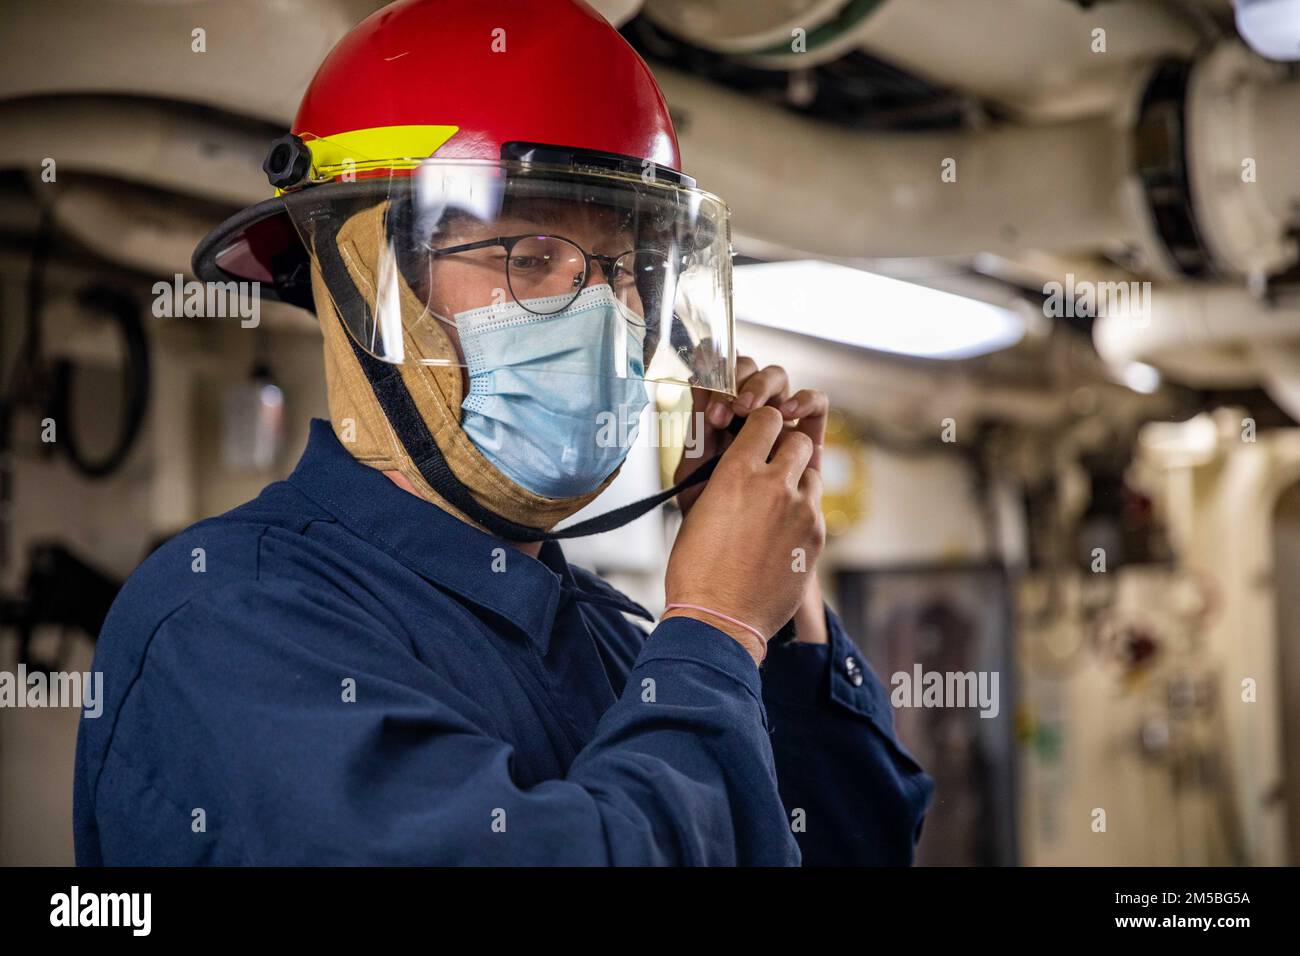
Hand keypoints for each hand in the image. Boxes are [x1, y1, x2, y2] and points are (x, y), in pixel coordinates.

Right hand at [663, 406, 825, 662]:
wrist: (720, 620)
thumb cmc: (695, 569)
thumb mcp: (697, 511)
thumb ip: (722, 478)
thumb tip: (734, 462)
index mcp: (737, 472)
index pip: (767, 419)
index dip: (763, 424)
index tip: (758, 436)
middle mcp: (774, 484)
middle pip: (799, 440)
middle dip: (787, 449)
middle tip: (772, 467)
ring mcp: (801, 511)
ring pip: (812, 474)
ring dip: (797, 482)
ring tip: (777, 505)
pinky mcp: (817, 536)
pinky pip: (816, 509)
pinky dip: (802, 514)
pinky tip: (781, 535)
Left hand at [674, 356, 827, 517]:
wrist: (734, 561)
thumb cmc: (711, 522)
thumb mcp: (695, 476)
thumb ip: (698, 432)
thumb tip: (698, 385)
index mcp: (715, 418)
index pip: (716, 376)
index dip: (711, 383)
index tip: (704, 409)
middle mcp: (747, 415)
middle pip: (747, 371)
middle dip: (735, 382)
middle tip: (722, 412)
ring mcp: (778, 423)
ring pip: (778, 379)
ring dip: (762, 385)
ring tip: (747, 408)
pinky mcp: (809, 438)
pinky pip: (816, 406)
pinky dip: (805, 400)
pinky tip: (789, 412)